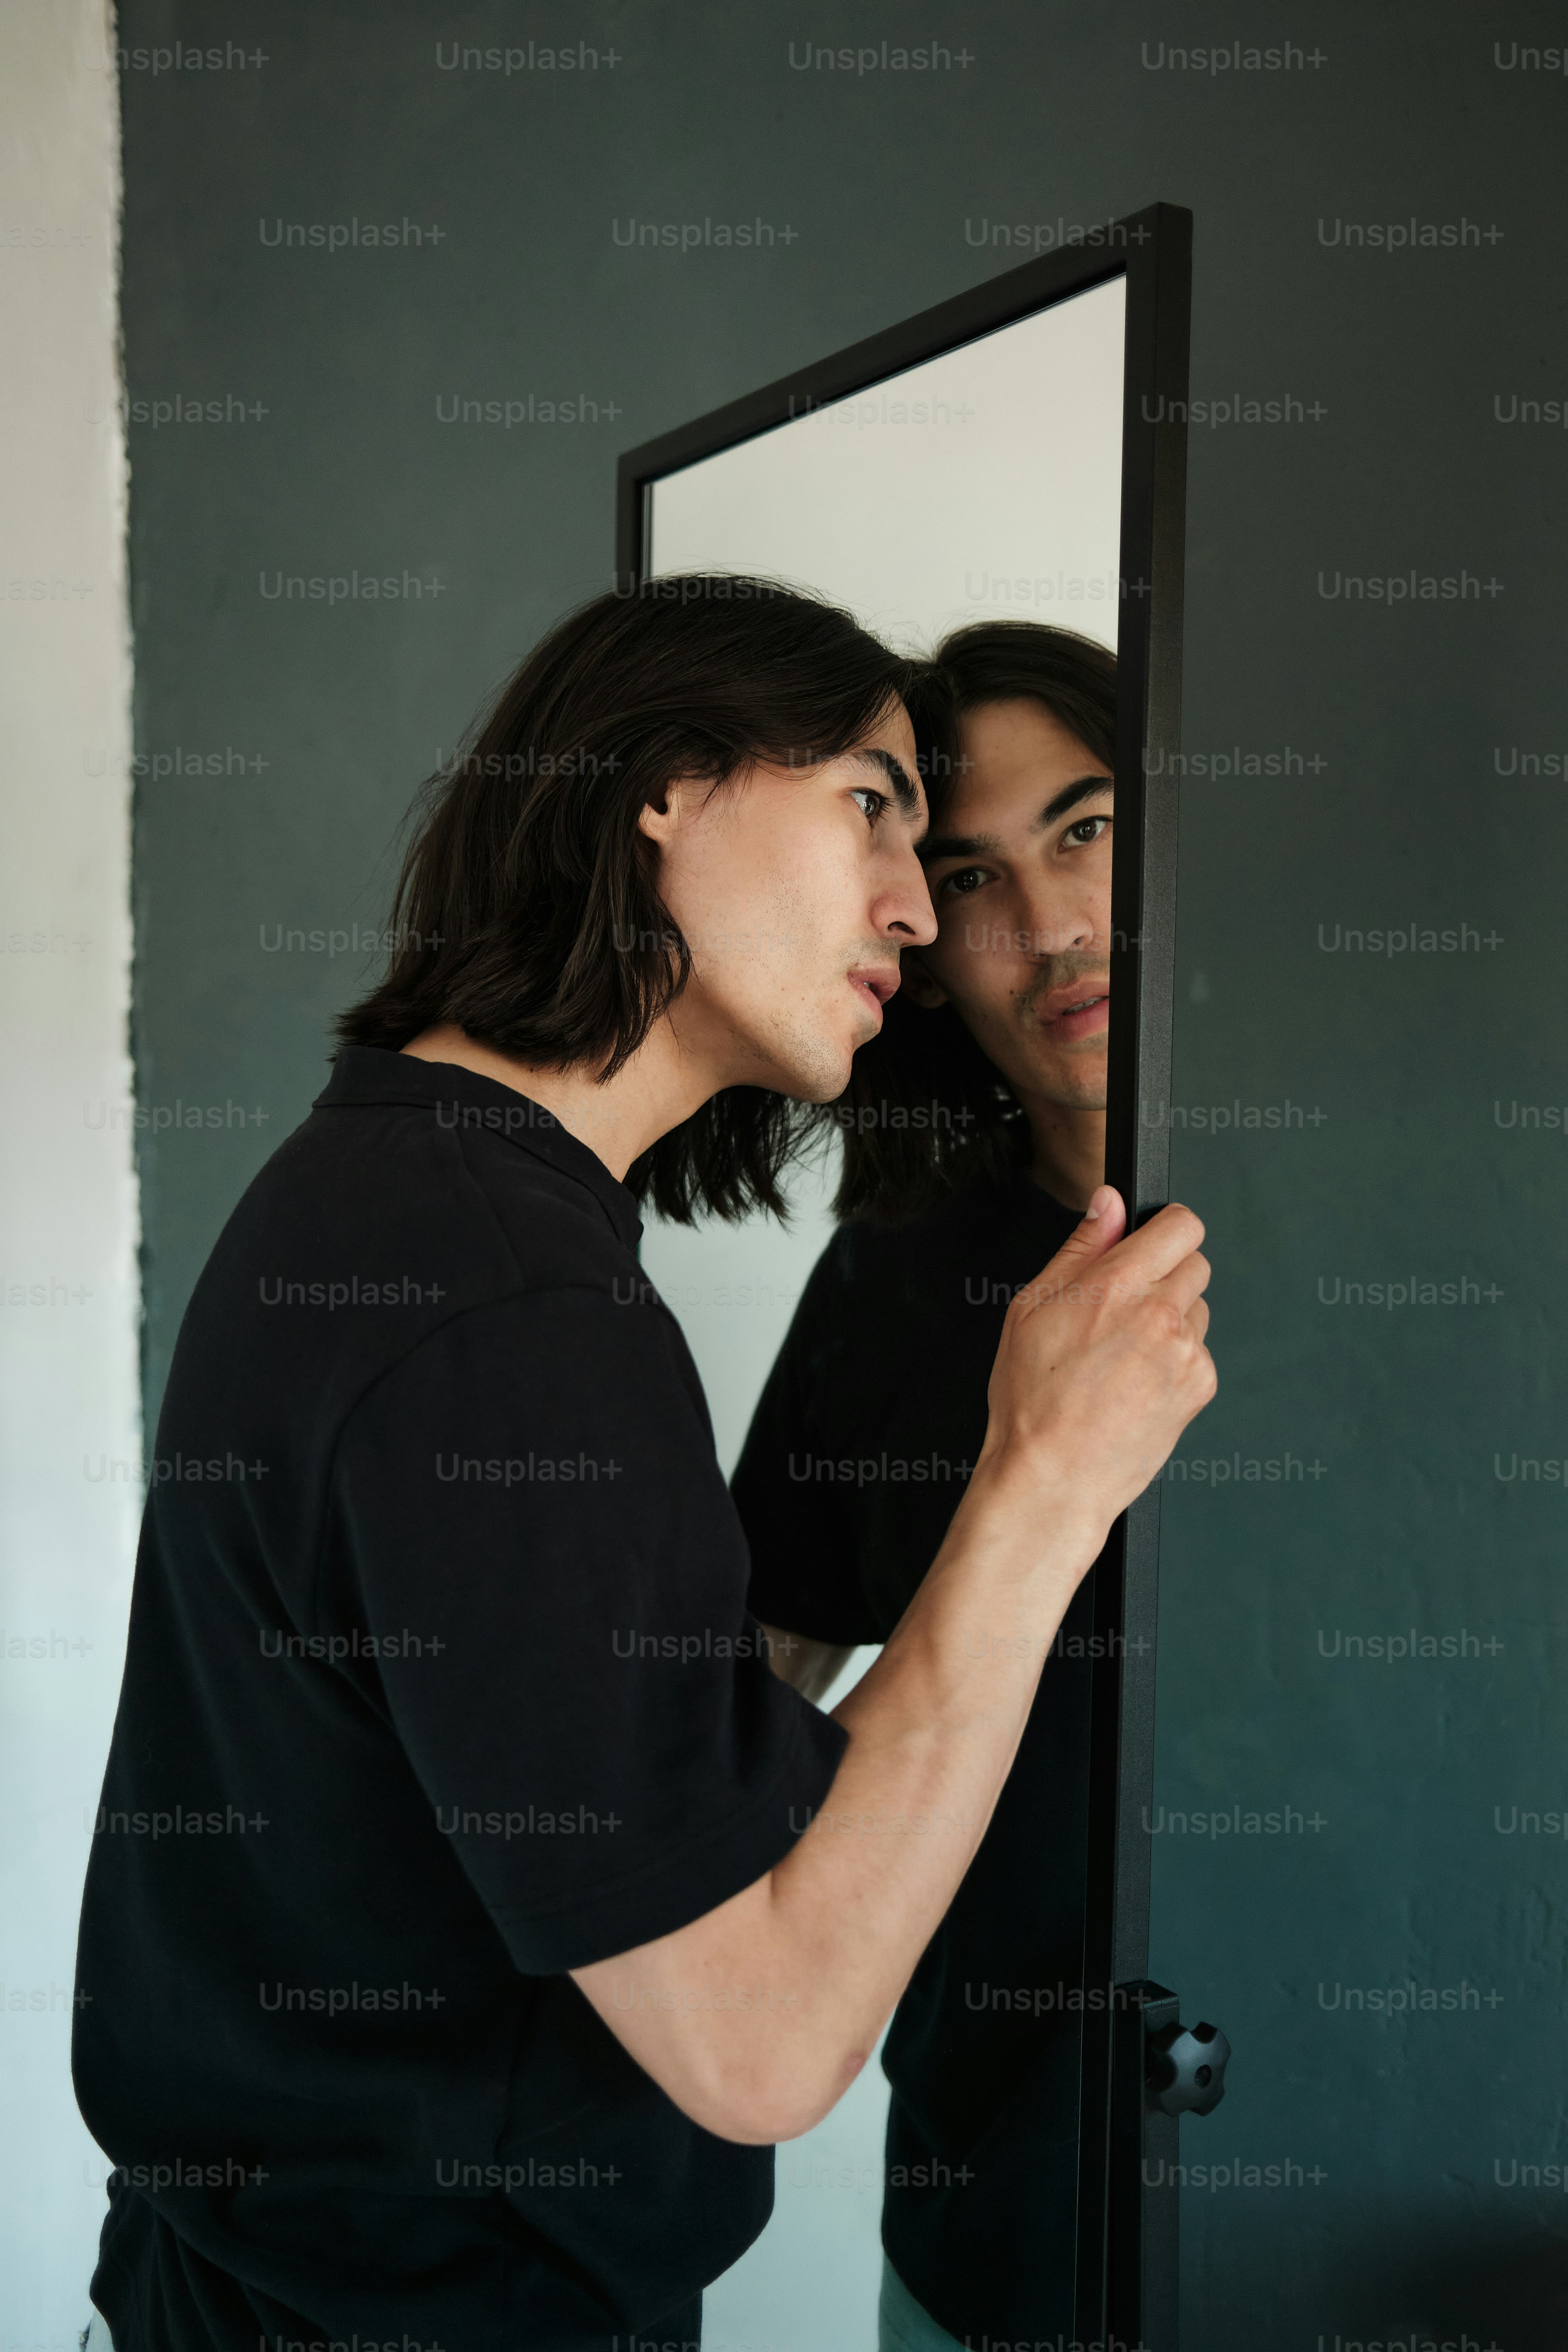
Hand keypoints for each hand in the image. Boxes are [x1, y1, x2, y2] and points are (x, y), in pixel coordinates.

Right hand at [970, 1185, 1214, 1565]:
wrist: (1054, 1477)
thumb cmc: (1033, 1401)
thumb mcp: (1032, 1308)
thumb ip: (1080, 1248)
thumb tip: (1108, 1204)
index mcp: (1116, 1284)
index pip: (1182, 1224)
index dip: (1166, 1229)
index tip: (1152, 1243)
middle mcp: (1159, 1313)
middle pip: (1195, 1263)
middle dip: (1165, 1276)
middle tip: (1125, 1308)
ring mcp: (1186, 1352)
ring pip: (1198, 1310)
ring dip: (1172, 1320)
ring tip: (1124, 1355)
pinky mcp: (1199, 1386)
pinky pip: (1199, 1353)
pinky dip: (1176, 1362)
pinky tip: (1138, 1383)